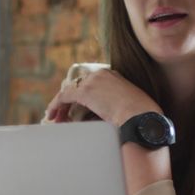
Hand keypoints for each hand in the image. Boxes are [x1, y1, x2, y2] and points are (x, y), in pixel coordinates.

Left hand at [44, 68, 161, 125]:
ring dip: (61, 106)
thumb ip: (114, 107)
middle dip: (69, 102)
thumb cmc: (140, 119)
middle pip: (78, 86)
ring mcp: (93, 81)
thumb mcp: (128, 107)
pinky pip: (64, 97)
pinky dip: (56, 106)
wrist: (142, 118)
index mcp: (114, 76)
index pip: (90, 83)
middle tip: (63, 116)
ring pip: (70, 91)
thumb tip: (99, 118)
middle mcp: (102, 74)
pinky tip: (52, 116)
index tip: (77, 110)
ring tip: (56, 120)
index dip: (81, 97)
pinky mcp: (85, 91)